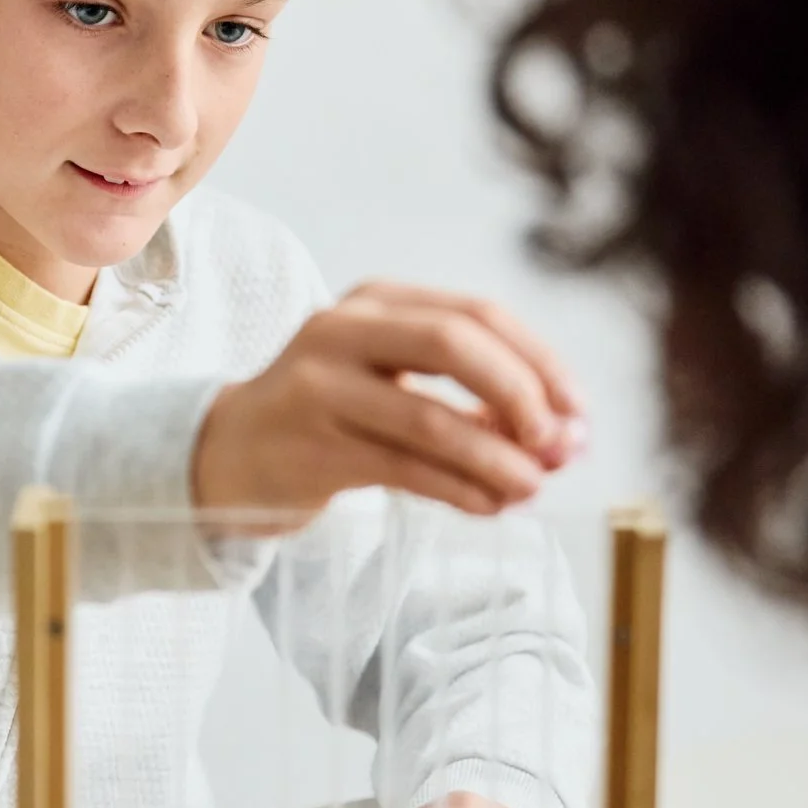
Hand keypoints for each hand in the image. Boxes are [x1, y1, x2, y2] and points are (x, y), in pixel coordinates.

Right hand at [191, 283, 585, 529]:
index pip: (476, 314)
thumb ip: (474, 403)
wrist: (230, 454)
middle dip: (520, 394)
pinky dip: (458, 489)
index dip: (539, 360)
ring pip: (428, 416)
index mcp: (376, 301)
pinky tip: (489, 506)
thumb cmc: (333, 416)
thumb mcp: (396, 384)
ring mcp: (320, 387)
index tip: (577, 411)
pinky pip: (403, 468)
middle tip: (556, 444)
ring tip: (531, 487)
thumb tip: (564, 440)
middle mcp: (343, 331)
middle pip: (453, 343)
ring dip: (495, 457)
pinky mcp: (311, 447)